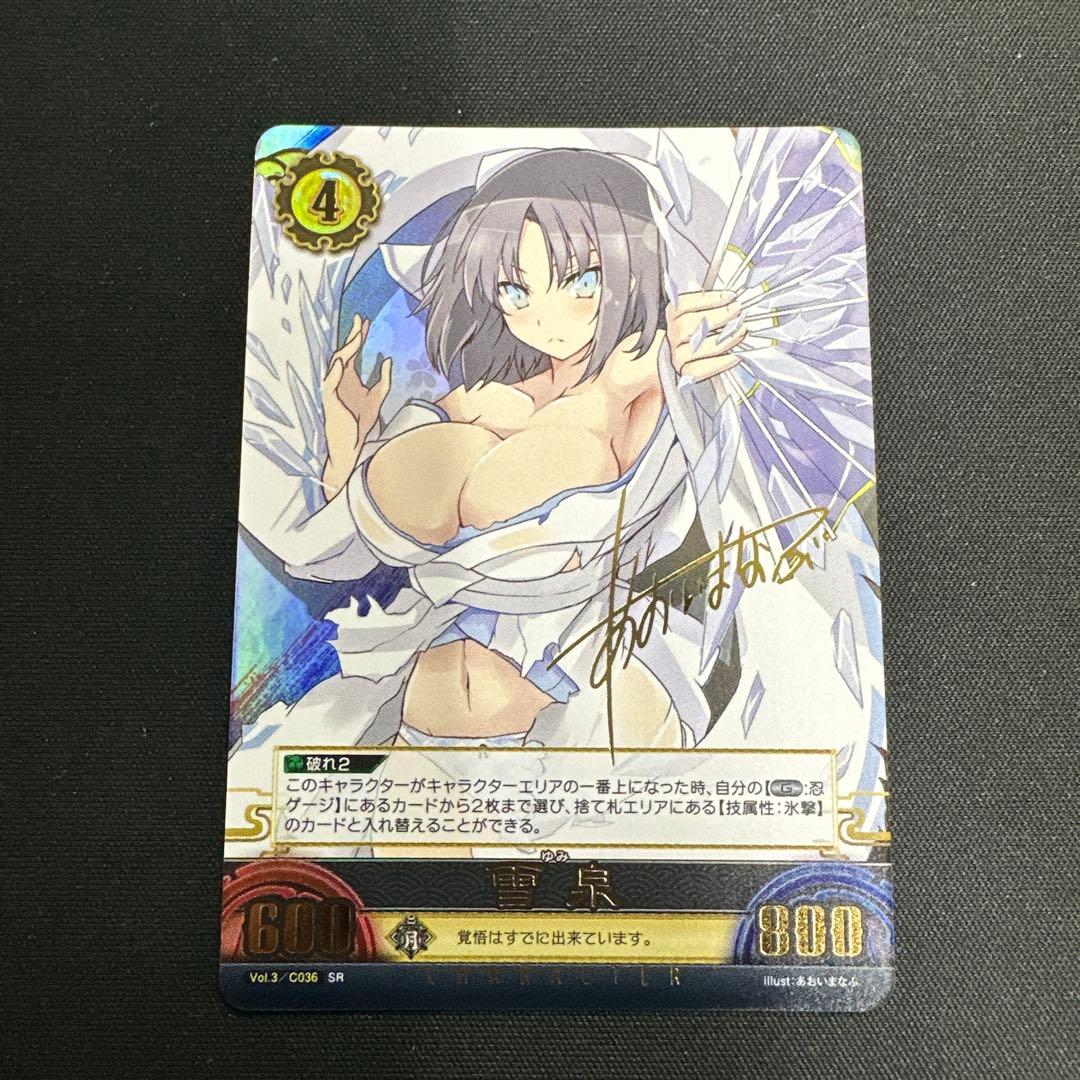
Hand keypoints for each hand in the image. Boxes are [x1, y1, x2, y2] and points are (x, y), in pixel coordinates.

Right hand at [321, 314, 391, 498]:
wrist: (352, 444)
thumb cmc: (361, 423)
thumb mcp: (378, 397)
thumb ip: (384, 380)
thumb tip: (387, 359)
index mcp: (350, 378)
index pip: (353, 352)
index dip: (359, 337)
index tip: (365, 322)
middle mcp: (340, 380)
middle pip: (345, 353)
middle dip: (352, 337)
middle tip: (360, 321)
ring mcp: (333, 389)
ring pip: (336, 364)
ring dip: (346, 351)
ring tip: (356, 338)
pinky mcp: (330, 401)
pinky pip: (329, 383)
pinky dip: (334, 372)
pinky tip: (342, 362)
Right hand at [666, 289, 746, 381]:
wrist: (684, 362)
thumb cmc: (699, 333)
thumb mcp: (701, 314)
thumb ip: (712, 305)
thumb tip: (732, 299)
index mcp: (674, 316)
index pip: (683, 304)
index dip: (707, 299)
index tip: (729, 296)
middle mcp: (673, 335)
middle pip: (688, 324)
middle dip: (717, 315)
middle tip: (737, 310)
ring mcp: (678, 355)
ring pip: (698, 347)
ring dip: (724, 338)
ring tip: (741, 331)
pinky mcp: (686, 372)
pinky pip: (703, 368)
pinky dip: (721, 362)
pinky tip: (736, 356)